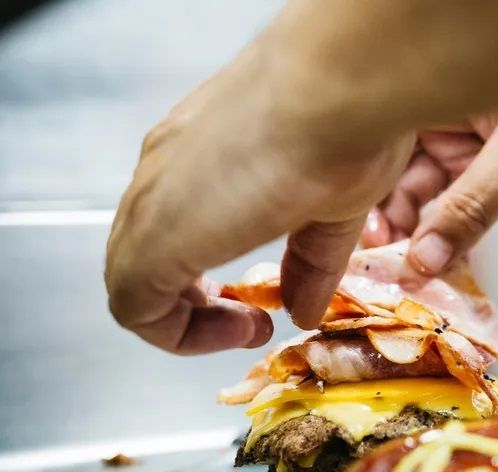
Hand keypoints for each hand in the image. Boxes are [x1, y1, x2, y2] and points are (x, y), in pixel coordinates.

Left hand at [105, 39, 414, 354]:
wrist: (336, 93)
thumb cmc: (346, 123)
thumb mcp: (333, 206)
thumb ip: (311, 262)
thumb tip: (305, 309)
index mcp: (206, 147)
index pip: (181, 215)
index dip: (212, 266)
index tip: (262, 293)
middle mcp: (168, 166)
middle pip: (148, 250)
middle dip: (196, 299)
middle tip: (248, 316)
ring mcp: (154, 197)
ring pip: (132, 279)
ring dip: (189, 320)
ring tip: (246, 326)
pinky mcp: (153, 237)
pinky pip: (134, 308)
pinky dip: (181, 334)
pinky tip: (240, 325)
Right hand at [361, 40, 497, 273]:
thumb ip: (472, 207)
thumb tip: (424, 256)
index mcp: (444, 86)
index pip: (385, 140)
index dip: (367, 189)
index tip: (364, 237)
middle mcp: (450, 111)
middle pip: (396, 171)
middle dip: (389, 218)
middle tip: (383, 264)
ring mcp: (473, 140)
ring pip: (426, 192)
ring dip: (417, 232)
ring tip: (407, 269)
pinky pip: (459, 203)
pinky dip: (448, 232)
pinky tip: (436, 258)